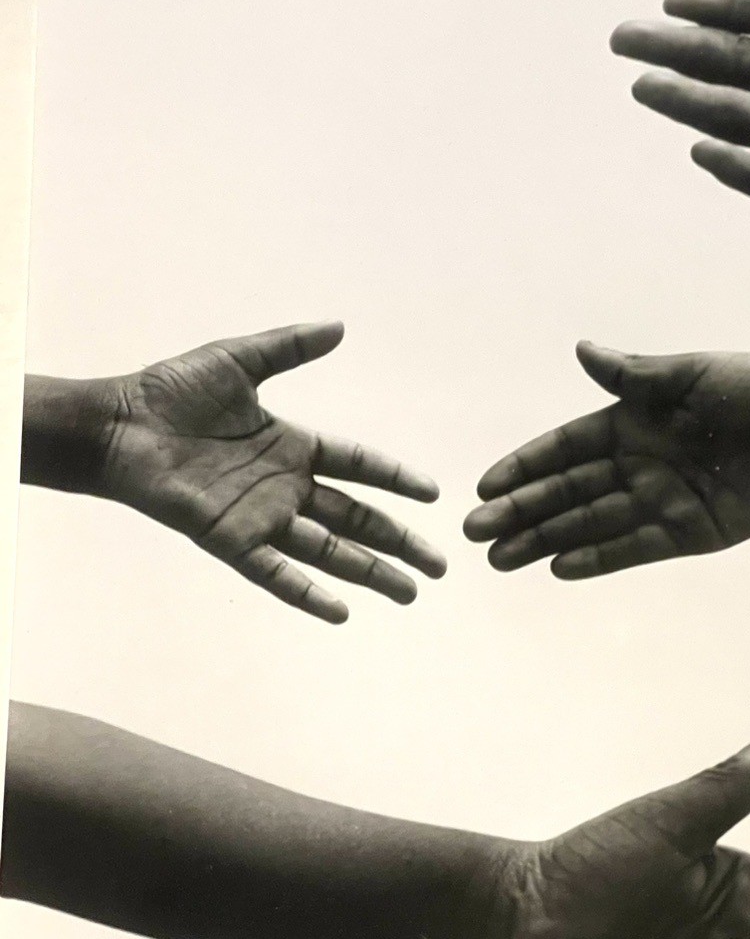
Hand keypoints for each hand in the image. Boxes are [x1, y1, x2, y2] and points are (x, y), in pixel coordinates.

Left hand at [97, 321, 444, 621]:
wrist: (118, 426)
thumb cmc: (170, 392)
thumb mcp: (239, 361)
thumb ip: (289, 348)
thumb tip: (339, 327)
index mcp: (292, 446)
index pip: (359, 467)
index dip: (396, 479)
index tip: (432, 493)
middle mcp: (285, 488)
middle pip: (357, 520)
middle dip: (400, 542)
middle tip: (441, 563)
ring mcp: (261, 517)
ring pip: (330, 552)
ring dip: (371, 572)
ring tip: (410, 592)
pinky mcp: (231, 540)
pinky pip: (276, 573)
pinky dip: (308, 592)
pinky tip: (342, 611)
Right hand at [464, 341, 749, 578]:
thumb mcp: (690, 374)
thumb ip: (633, 375)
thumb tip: (581, 350)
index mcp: (632, 423)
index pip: (564, 450)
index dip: (525, 466)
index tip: (483, 485)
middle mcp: (638, 466)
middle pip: (567, 493)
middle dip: (520, 512)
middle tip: (474, 534)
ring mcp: (661, 502)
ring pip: (590, 524)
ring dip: (546, 540)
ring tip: (500, 560)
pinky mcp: (690, 533)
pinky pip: (634, 548)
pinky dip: (599, 558)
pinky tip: (559, 568)